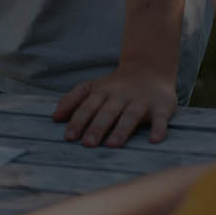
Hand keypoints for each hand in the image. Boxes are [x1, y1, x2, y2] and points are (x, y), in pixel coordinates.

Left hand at [52, 62, 177, 146]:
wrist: (149, 69)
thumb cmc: (115, 85)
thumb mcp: (92, 87)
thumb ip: (73, 100)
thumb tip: (54, 117)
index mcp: (102, 92)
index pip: (87, 107)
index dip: (78, 121)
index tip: (69, 137)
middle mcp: (121, 96)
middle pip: (107, 112)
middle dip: (96, 128)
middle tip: (87, 144)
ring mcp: (141, 101)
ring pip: (130, 116)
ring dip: (121, 130)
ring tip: (112, 145)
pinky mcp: (161, 106)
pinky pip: (161, 118)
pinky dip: (158, 128)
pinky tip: (154, 140)